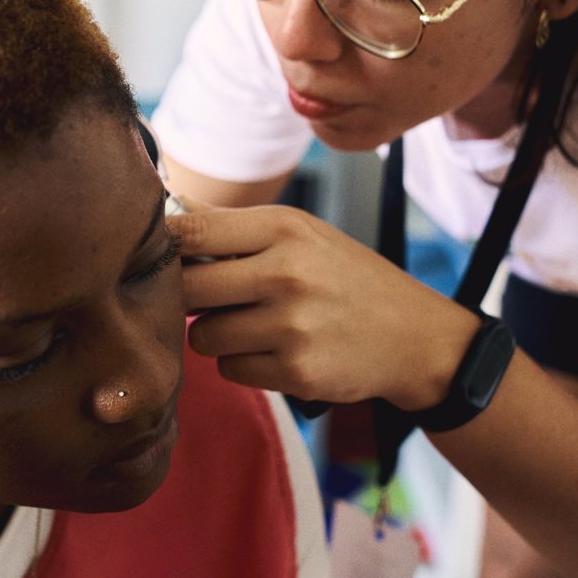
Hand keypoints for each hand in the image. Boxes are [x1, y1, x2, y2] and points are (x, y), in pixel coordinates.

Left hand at [167, 203, 480, 410]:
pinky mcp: (296, 372)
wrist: (415, 336)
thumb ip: (233, 226)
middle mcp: (286, 273)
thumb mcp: (301, 233)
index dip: (165, 246)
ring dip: (218, 335)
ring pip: (203, 336)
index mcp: (284, 228)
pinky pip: (230, 370)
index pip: (191, 230)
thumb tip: (168, 205)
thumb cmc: (346, 278)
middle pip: (187, 288)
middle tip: (214, 297)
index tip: (162, 255)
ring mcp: (292, 326)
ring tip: (255, 325)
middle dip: (192, 298)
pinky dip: (243, 365)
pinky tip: (276, 351)